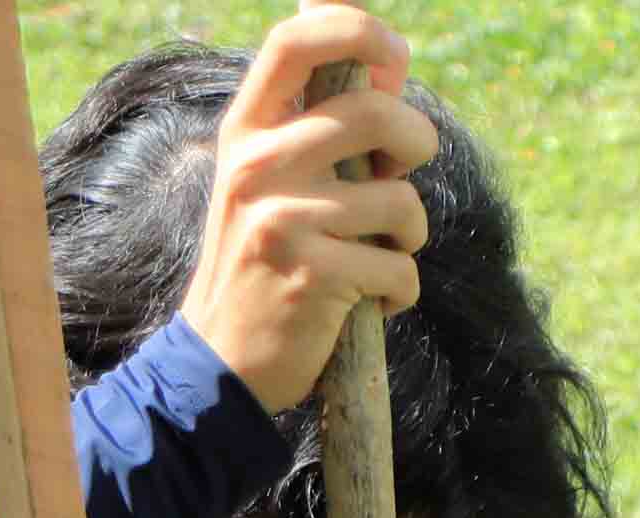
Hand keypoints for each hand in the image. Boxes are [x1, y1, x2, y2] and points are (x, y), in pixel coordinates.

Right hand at [177, 8, 437, 411]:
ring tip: (378, 256)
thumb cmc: (264, 263)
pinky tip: (367, 304)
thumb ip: (322, 123)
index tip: (395, 51)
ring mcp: (282, 221)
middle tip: (410, 165)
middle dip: (418, 140)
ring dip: (410, 237)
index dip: (356, 28)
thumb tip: (389, 62)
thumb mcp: (271, 180)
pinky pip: (400, 269)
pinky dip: (399, 293)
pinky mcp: (312, 277)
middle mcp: (257, 166)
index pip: (295, 42)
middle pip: (374, 113)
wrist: (221, 363)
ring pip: (401, 201)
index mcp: (246, 132)